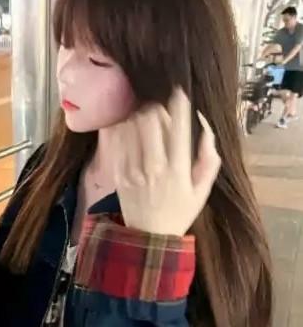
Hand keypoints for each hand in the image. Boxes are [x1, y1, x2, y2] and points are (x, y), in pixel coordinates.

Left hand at [110, 87, 220, 236]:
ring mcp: (134, 170)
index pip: (179, 128)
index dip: (179, 104)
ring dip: (138, 114)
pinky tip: (125, 123)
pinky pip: (118, 142)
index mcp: (178, 170)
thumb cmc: (179, 212)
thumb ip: (207, 159)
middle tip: (157, 103)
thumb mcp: (202, 190)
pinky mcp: (118, 174)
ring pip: (132, 128)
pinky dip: (121, 127)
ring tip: (142, 111)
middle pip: (152, 122)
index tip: (178, 90)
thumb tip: (206, 128)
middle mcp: (155, 167)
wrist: (148, 236)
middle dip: (155, 106)